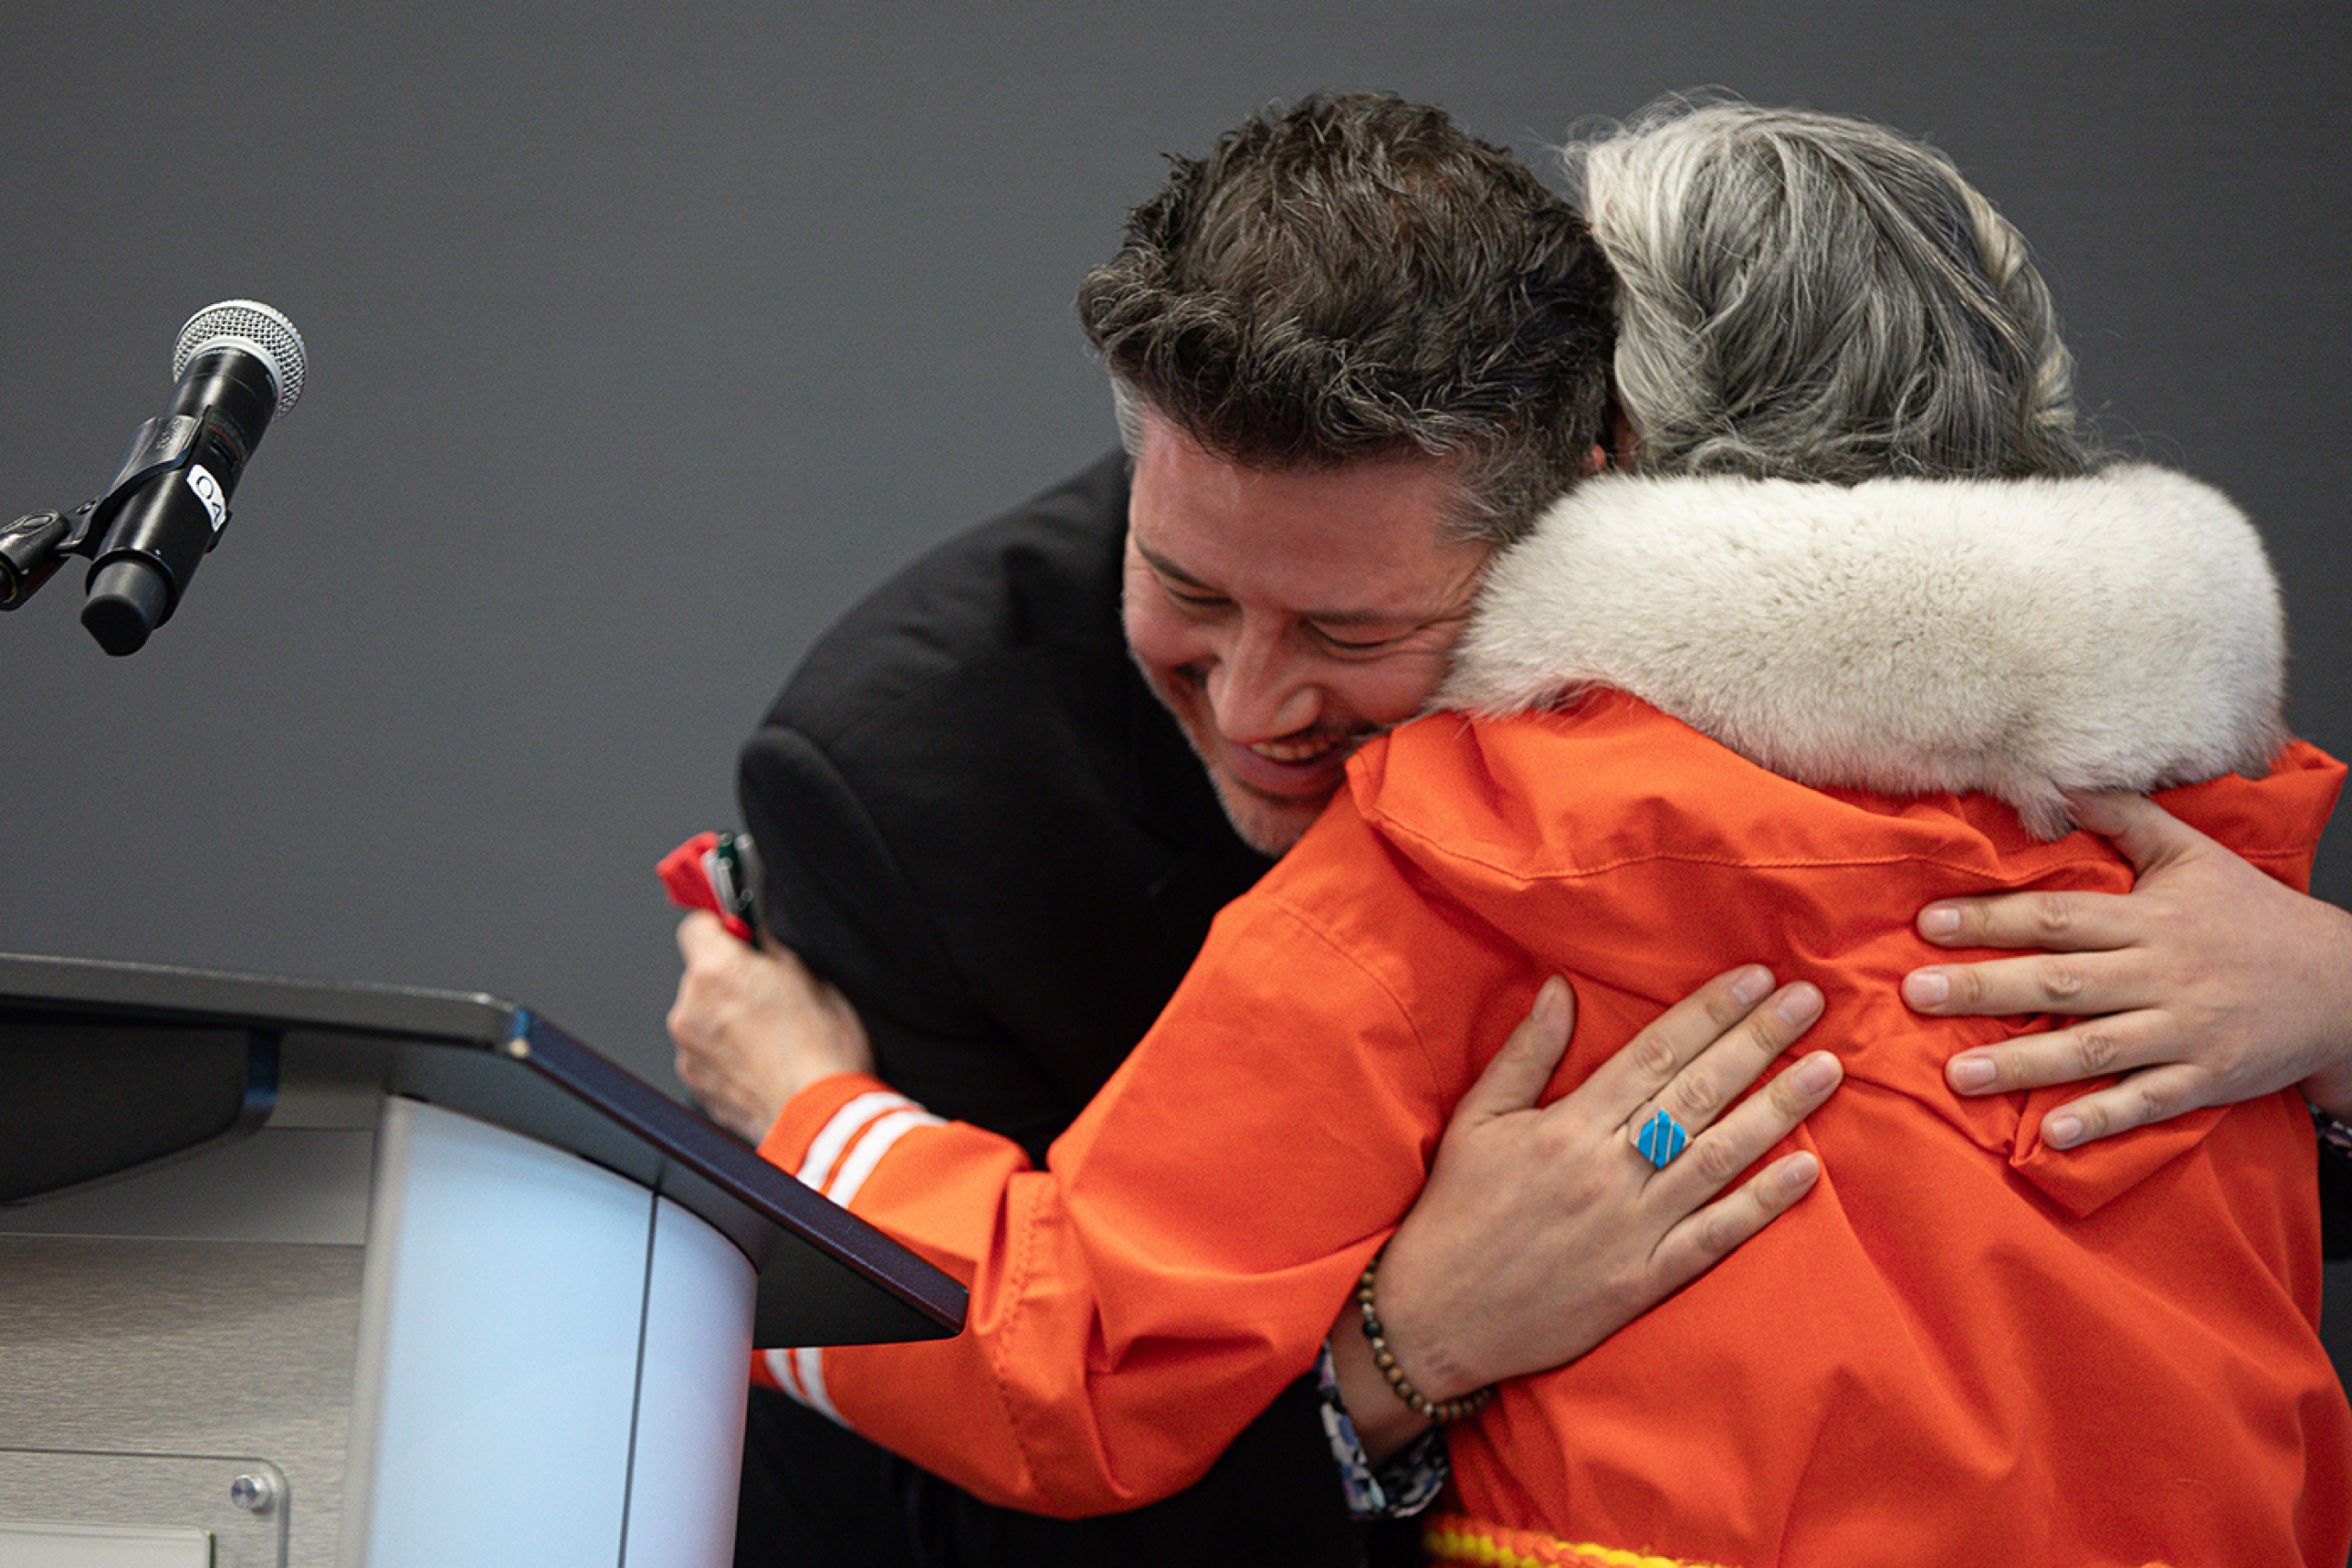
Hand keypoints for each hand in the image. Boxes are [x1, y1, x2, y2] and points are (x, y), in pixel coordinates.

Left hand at [668, 911, 874, 1142]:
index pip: (696, 925)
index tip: (739, 934)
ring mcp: (689, 1050)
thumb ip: (774, 946)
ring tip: (772, 1035)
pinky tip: (763, 1060)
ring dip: (727, 1018)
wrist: (819, 1116)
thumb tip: (760, 930)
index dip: (722, 927)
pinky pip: (705, 1052)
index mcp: (717, 972)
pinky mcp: (694, 1082)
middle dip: (731, 978)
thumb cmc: (825, 1052)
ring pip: (702, 1015)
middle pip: (701, 974)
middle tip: (771, 993)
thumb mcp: (815, 977)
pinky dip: (726, 1052)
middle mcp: (690, 1009)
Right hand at [1332, 966, 1835, 1459]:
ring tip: (1829, 1070)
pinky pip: (1717, 1236)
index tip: (1755, 977)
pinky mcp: (1644, 1279)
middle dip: (1759, 1041)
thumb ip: (1523, 1055)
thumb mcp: (1475, 1121)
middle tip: (1810, 1001)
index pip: (1654, 1053)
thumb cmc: (1455, 1211)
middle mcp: (1608, 1169)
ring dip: (1779, 1110)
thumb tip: (1558, 989)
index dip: (1708, 1012)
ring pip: (1720, 1158)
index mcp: (1568, 1125)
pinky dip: (1763, 1204)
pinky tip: (1807, 1170)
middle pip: (1698, 1093)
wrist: (1438, 1318)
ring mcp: (1632, 1227)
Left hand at [1905, 790, 2351, 1145]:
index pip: (2057, 916)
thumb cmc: (2256, 915)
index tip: (1928, 923)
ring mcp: (2183, 1030)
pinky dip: (2102, 1118)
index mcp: (2149, 919)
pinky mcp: (2206, 1078)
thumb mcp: (2194, 855)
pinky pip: (2148, 1102)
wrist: (2344, 984)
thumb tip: (2061, 777)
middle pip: (2062, 981)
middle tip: (1915, 995)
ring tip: (1957, 1074)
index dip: (1991, 919)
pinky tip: (2053, 1135)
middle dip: (1985, 988)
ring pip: (2094, 1048)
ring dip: (2023, 1064)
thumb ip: (2125, 816)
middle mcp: (2161, 974)